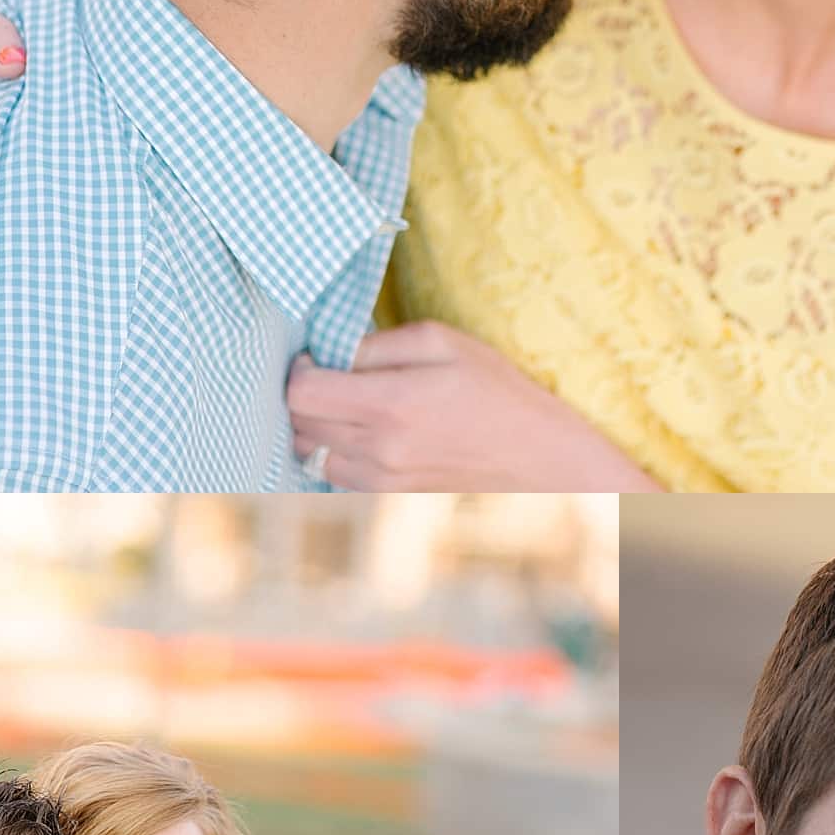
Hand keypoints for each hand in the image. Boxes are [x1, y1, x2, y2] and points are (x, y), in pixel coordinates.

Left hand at [288, 323, 656, 490]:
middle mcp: (380, 448)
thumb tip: (333, 352)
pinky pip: (335, 472)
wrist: (536, 454)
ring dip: (318, 425)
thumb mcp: (440, 341)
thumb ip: (378, 345)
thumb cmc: (494, 388)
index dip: (298, 370)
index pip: (302, 394)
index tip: (315, 357)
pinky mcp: (388, 493)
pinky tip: (364, 431)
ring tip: (348, 404)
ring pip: (312, 451)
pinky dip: (336, 450)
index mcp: (391, 403)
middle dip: (305, 394)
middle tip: (331, 374)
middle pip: (301, 423)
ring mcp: (382, 477)